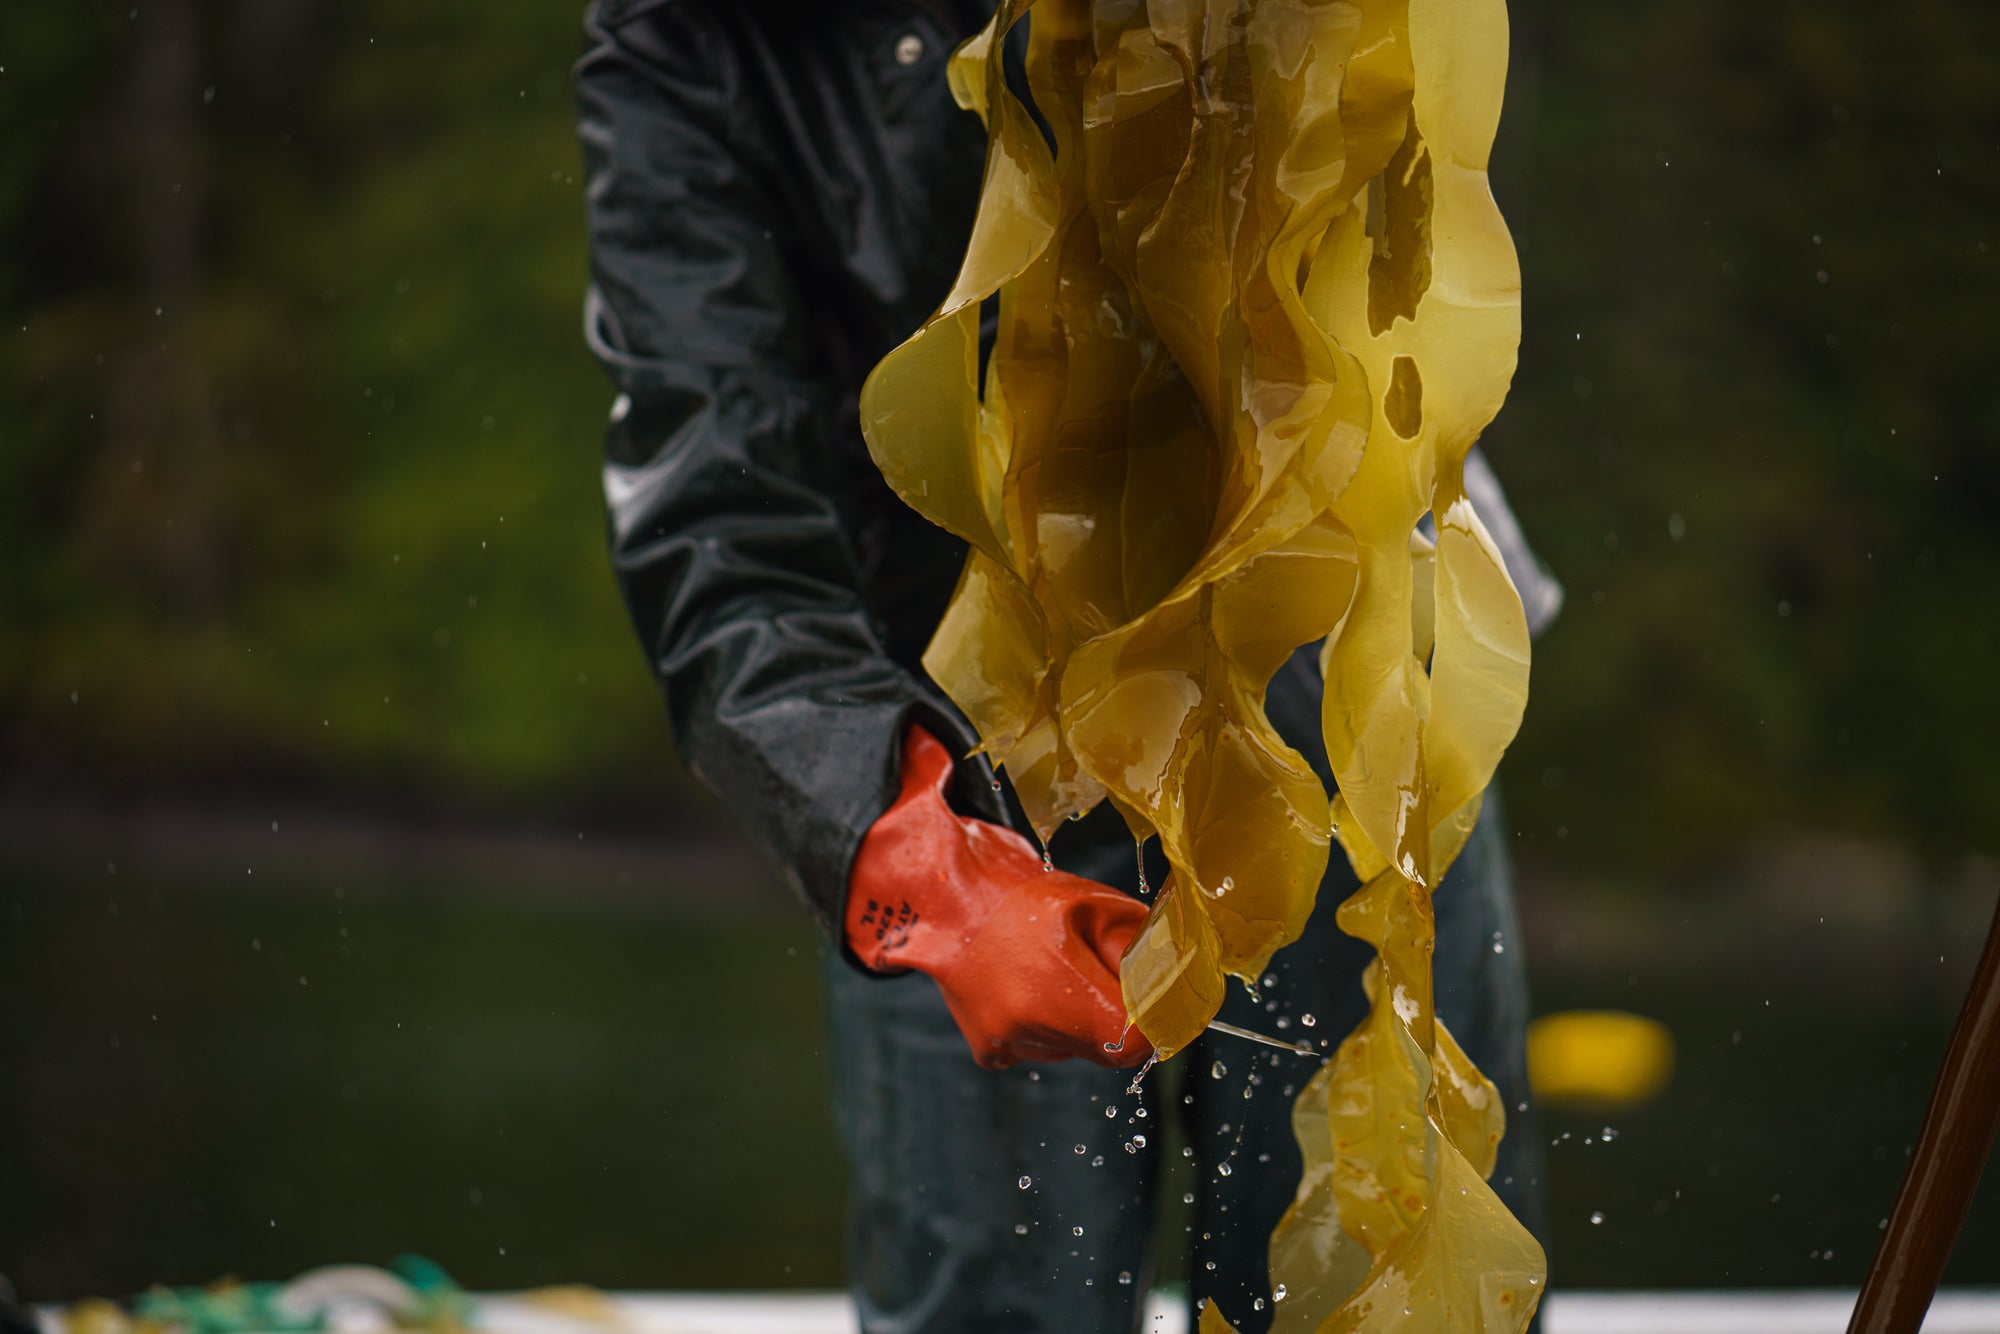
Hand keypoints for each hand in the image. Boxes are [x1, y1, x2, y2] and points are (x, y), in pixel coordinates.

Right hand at [846, 726, 1151, 1069]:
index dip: (1154, 1022)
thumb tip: (1176, 979)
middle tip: (1097, 969)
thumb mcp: (1094, 905)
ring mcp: (1006, 1042)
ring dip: (1077, 1018)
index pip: (1136, 1041)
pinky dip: (1042, 1023)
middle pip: (1106, 1047)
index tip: (1157, 1003)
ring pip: (1073, 1048)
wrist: (943, 896)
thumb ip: (1139, 947)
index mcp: (1061, 988)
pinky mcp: (989, 1050)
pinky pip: (1038, 1047)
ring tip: (1049, 965)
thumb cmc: (1021, 893)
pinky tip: (1024, 983)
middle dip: (1114, 1015)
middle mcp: (1030, 1025)